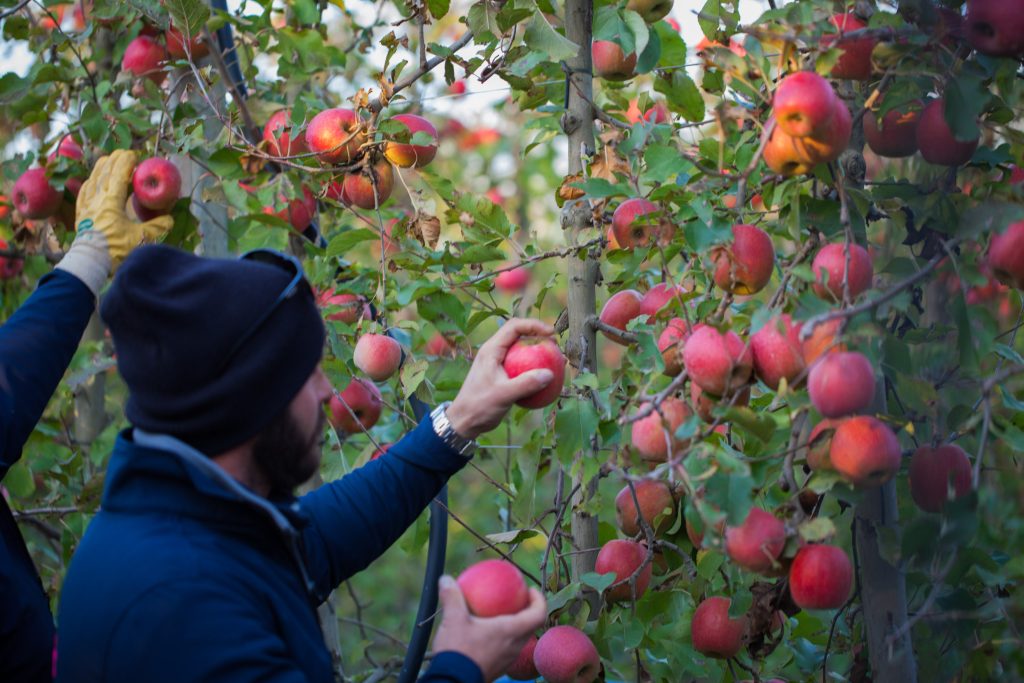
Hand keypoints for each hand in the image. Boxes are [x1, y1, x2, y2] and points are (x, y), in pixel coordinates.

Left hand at [75, 149, 173, 263]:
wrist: (89, 263)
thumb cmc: (115, 250)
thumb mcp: (142, 239)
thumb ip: (157, 227)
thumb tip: (168, 219)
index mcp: (111, 201)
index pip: (119, 174)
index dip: (126, 162)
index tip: (134, 155)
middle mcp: (97, 199)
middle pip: (105, 173)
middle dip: (114, 160)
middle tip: (124, 154)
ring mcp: (86, 206)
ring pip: (93, 179)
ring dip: (101, 168)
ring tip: (108, 160)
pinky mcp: (80, 214)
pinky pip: (83, 192)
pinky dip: (89, 183)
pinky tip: (91, 181)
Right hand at [431, 575, 546, 682]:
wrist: (452, 682)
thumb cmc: (458, 651)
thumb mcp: (453, 620)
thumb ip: (452, 597)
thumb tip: (445, 579)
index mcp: (511, 631)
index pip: (538, 614)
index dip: (539, 600)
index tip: (530, 591)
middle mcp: (514, 646)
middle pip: (531, 625)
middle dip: (527, 610)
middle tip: (516, 599)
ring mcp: (508, 659)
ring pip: (520, 638)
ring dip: (516, 624)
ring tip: (501, 614)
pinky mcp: (499, 667)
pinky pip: (508, 648)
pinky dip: (504, 636)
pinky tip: (486, 632)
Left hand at [446, 318, 555, 439]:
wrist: (464, 421)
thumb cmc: (479, 406)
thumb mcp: (503, 395)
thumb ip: (526, 384)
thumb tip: (549, 374)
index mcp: (491, 350)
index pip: (514, 327)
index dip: (534, 325)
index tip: (551, 333)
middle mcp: (494, 352)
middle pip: (519, 335)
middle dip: (538, 336)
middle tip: (555, 345)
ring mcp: (498, 364)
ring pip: (521, 351)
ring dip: (537, 353)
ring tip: (554, 359)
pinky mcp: (502, 375)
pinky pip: (521, 367)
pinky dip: (533, 370)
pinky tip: (545, 379)